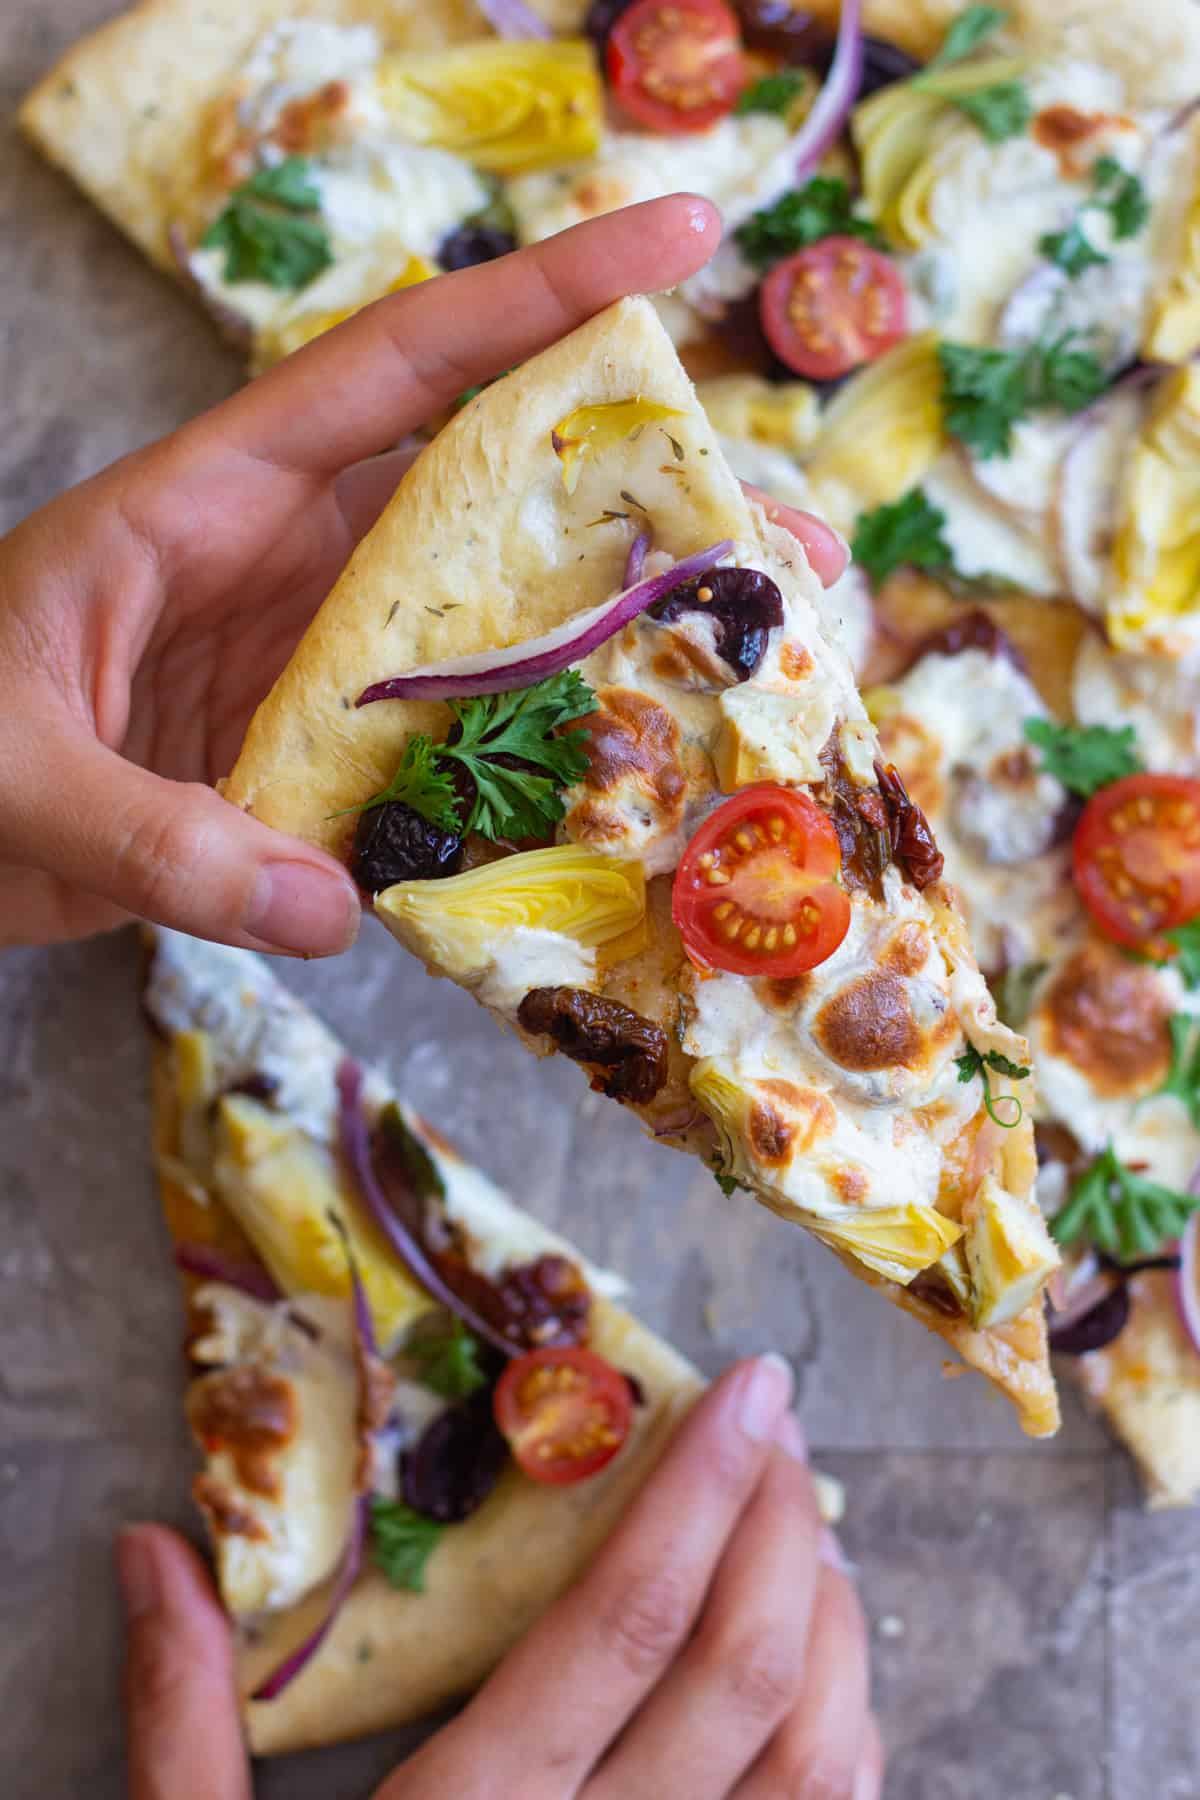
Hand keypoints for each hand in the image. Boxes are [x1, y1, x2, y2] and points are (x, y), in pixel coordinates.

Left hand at [0, 196, 844, 954]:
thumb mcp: (18, 773)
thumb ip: (161, 837)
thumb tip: (329, 905)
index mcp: (208, 504)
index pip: (396, 372)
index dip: (534, 302)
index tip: (674, 242)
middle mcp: (280, 569)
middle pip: (483, 503)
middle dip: (633, 499)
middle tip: (779, 528)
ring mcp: (301, 669)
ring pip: (479, 633)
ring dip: (602, 642)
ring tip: (739, 660)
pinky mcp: (303, 761)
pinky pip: (434, 753)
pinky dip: (515, 770)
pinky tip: (600, 795)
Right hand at [119, 1357, 879, 1799]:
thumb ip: (182, 1718)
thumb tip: (147, 1545)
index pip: (621, 1623)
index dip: (698, 1488)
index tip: (743, 1386)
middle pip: (744, 1671)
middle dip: (784, 1522)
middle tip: (778, 1422)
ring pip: (821, 1759)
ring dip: (838, 1620)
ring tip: (812, 1524)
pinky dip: (851, 1737)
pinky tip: (828, 1673)